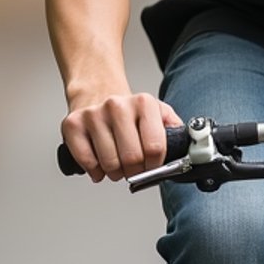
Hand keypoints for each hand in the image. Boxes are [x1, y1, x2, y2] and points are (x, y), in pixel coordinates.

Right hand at [62, 92, 183, 182]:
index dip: (155, 165)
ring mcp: (94, 115)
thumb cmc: (129, 111)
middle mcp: (117, 105)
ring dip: (115, 173)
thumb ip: (174, 129)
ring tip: (117, 165)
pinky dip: (95, 171)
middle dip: (135, 172)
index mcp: (143, 102)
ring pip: (110, 164)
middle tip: (133, 169)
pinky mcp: (73, 125)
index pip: (155, 147)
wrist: (97, 91)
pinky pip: (87, 162)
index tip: (152, 166)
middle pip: (132, 159)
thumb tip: (190, 148)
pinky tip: (100, 164)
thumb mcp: (157, 112)